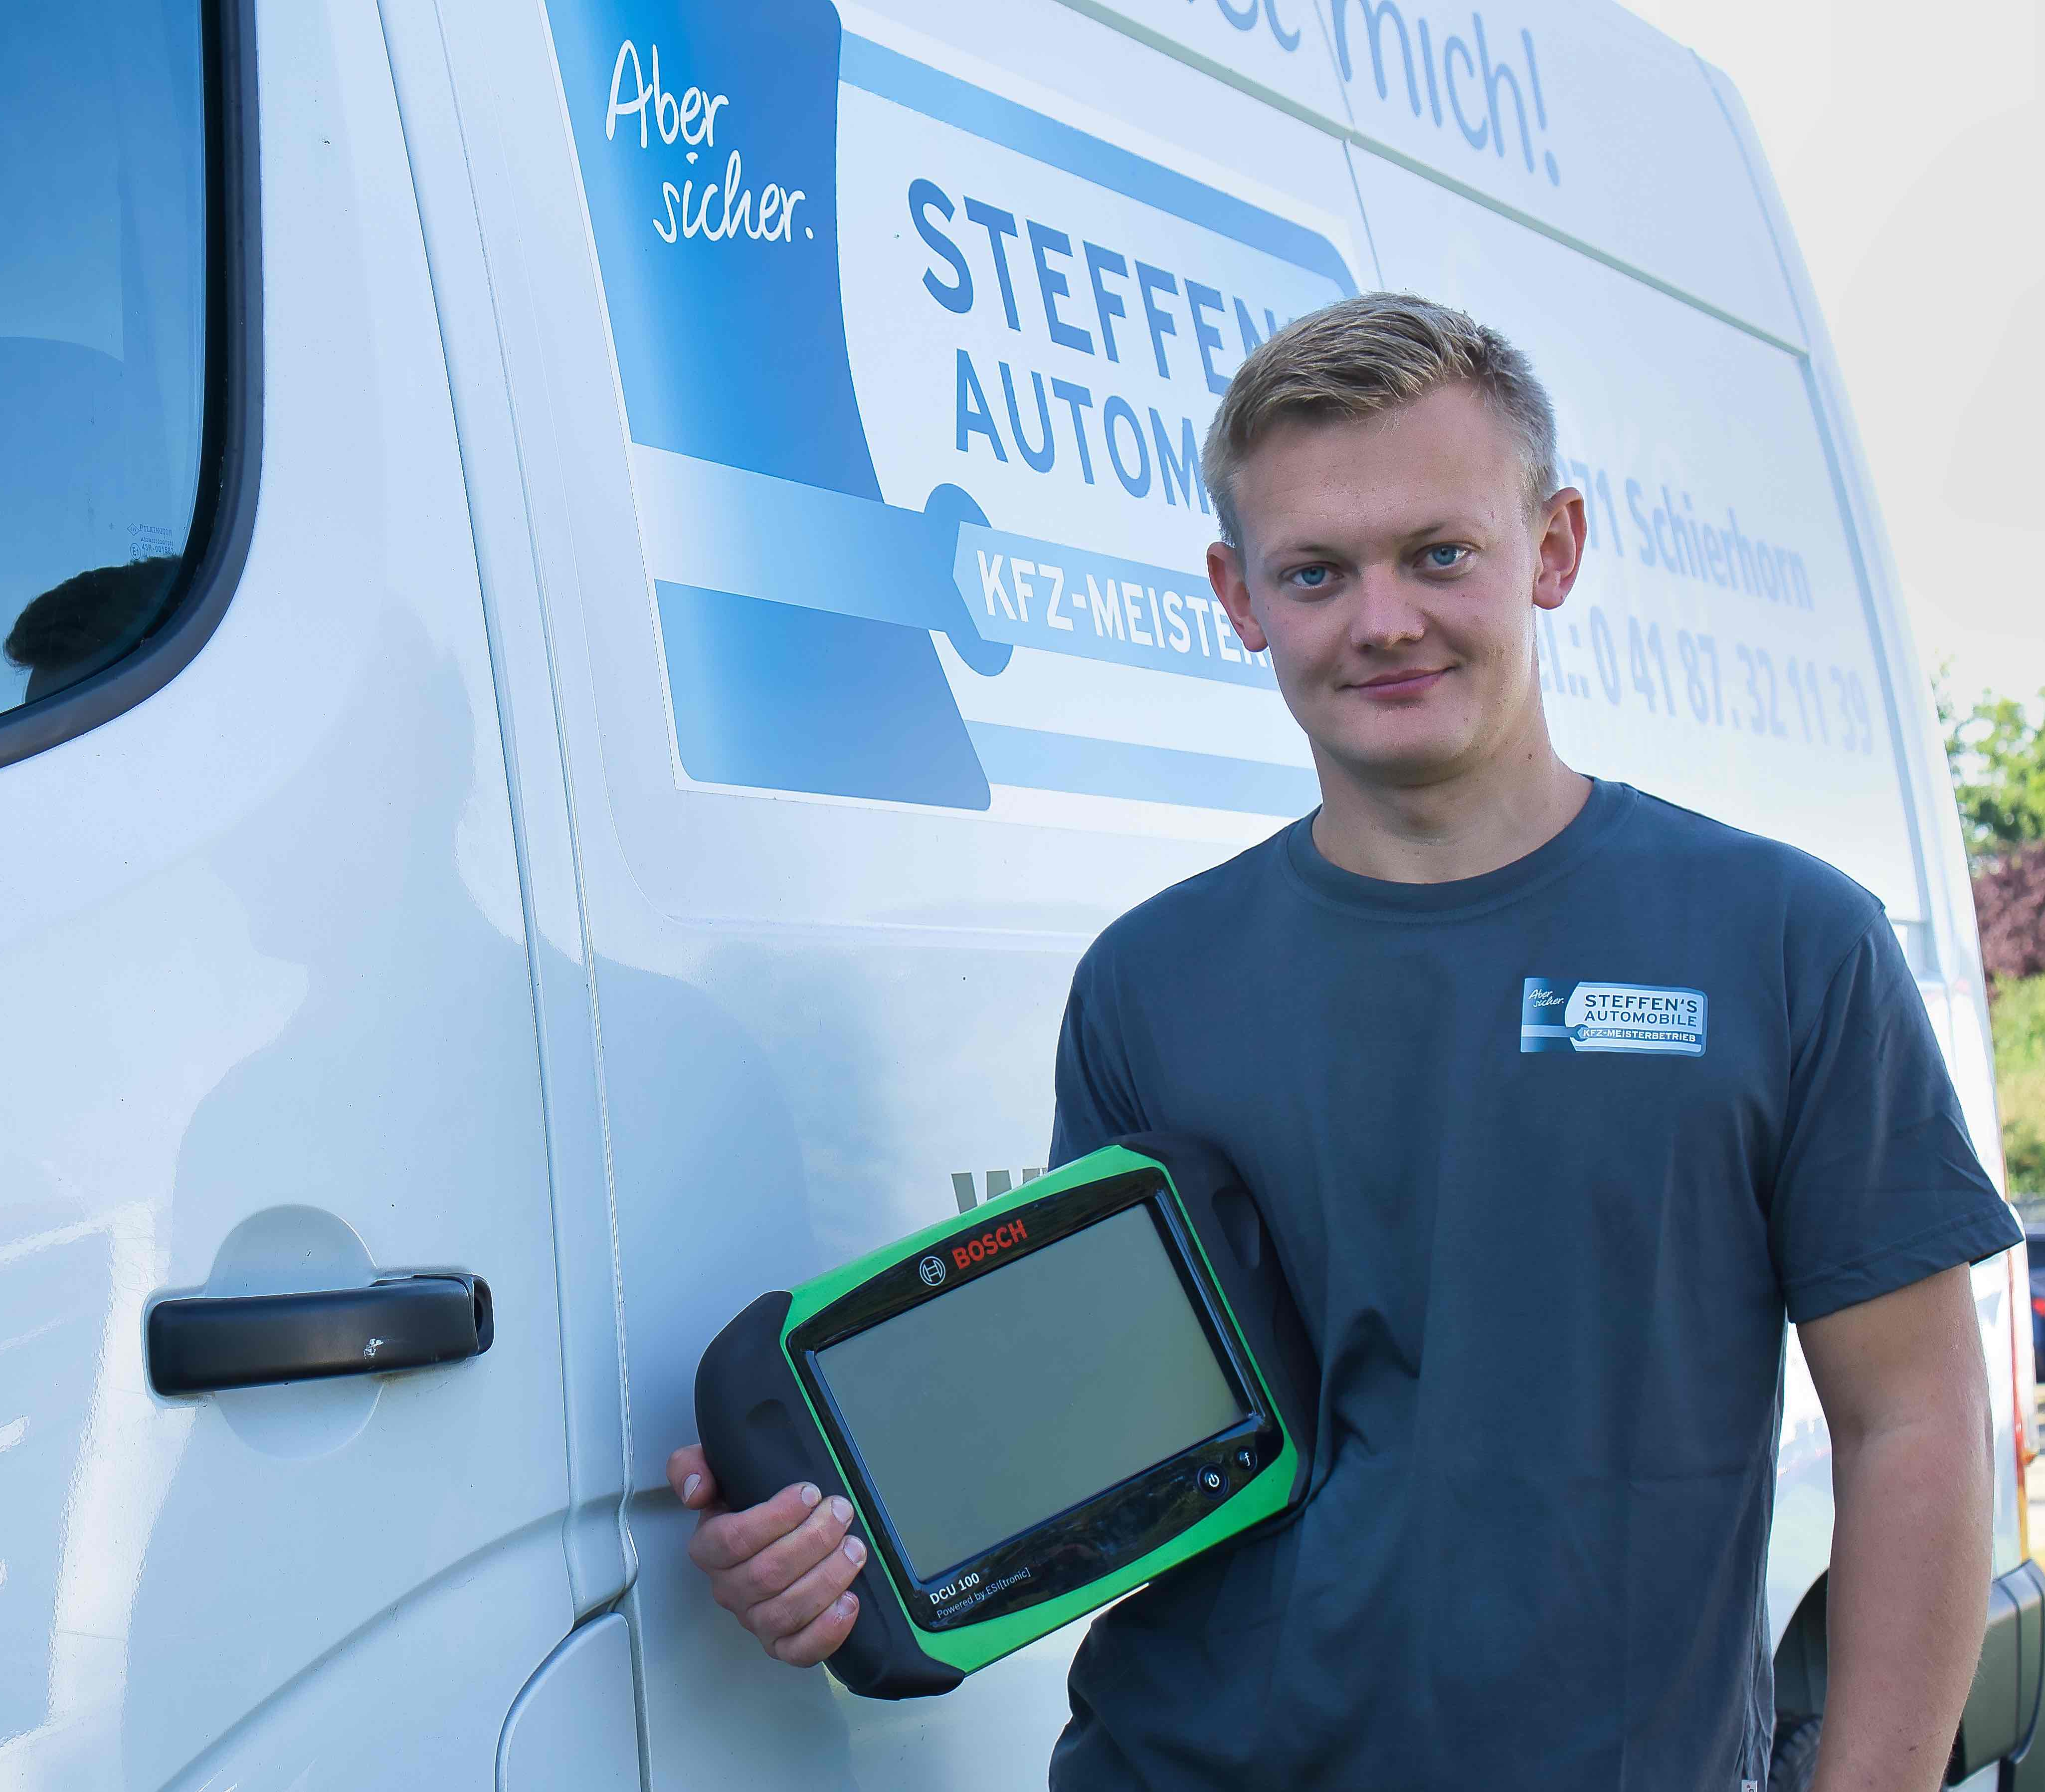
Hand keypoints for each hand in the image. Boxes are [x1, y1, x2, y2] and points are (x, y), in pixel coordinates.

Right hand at [667, 1444, 865, 1665]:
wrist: (776, 1530)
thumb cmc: (749, 1500)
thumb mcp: (715, 1467)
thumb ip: (691, 1467)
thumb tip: (696, 1491)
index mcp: (709, 1548)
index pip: (732, 1540)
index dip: (775, 1517)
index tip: (809, 1493)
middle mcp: (728, 1589)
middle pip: (765, 1575)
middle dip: (812, 1540)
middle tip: (841, 1512)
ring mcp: (754, 1619)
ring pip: (785, 1611)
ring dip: (827, 1579)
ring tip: (854, 1548)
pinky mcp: (782, 1643)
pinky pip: (799, 1651)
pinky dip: (827, 1631)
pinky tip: (849, 1601)